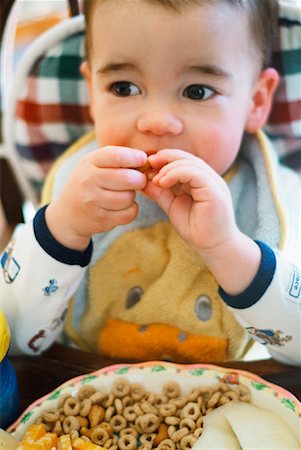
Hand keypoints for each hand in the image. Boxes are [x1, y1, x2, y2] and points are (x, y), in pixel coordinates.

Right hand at [46, 146, 147, 249]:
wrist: (68, 212)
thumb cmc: (90, 181)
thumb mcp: (95, 164)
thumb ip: (117, 158)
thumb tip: (145, 159)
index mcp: (89, 162)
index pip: (116, 156)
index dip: (134, 157)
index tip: (143, 160)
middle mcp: (88, 181)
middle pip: (128, 178)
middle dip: (139, 179)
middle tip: (137, 180)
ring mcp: (93, 202)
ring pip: (129, 198)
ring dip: (132, 196)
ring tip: (124, 194)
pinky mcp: (100, 220)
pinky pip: (129, 214)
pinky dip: (131, 210)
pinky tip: (123, 207)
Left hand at [144, 149, 260, 294]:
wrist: (214, 248)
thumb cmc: (195, 229)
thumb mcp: (172, 206)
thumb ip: (160, 192)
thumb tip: (142, 180)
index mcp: (201, 180)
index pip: (183, 160)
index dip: (165, 159)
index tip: (147, 165)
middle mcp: (209, 178)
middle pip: (186, 157)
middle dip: (165, 158)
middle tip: (148, 164)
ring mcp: (214, 183)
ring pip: (190, 163)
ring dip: (168, 168)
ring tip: (155, 179)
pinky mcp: (215, 190)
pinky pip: (195, 173)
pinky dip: (176, 174)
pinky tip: (163, 182)